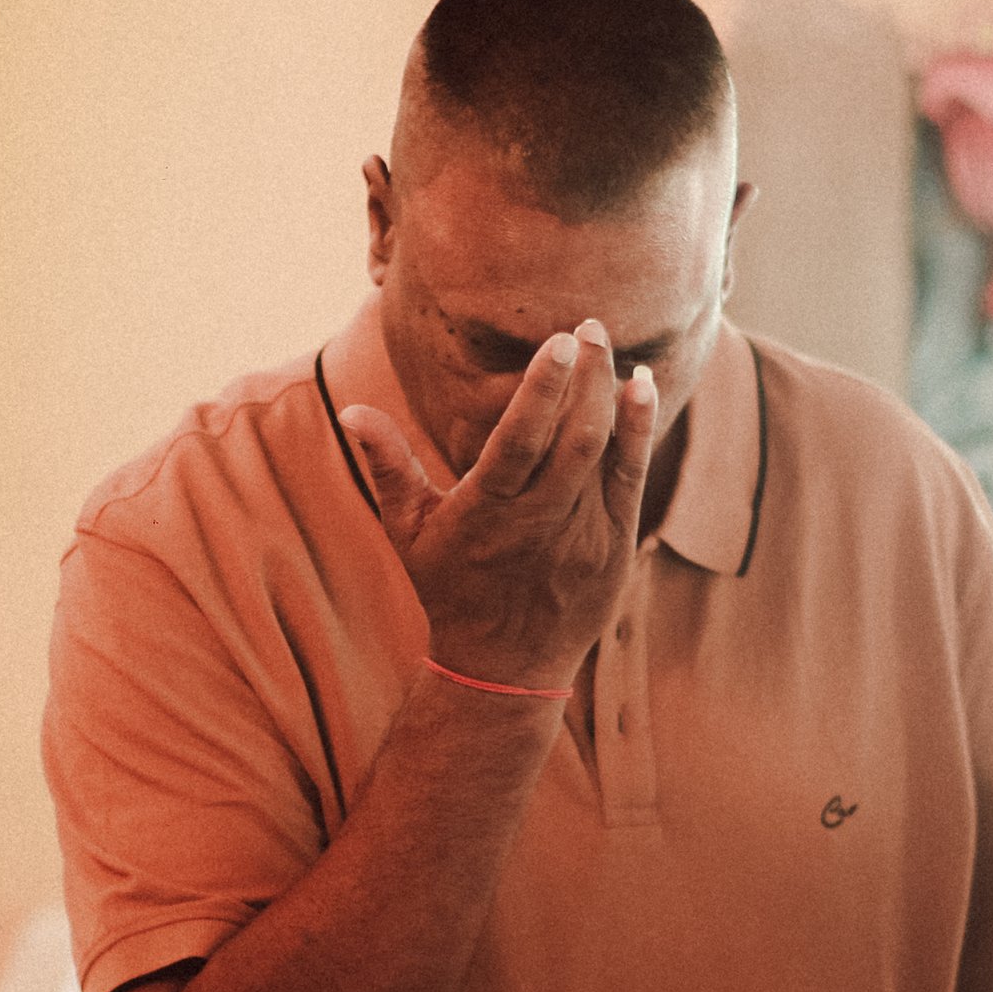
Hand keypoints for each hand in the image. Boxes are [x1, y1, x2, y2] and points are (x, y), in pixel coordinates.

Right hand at [342, 322, 655, 689]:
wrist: (503, 666)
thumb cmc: (450, 589)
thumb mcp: (408, 533)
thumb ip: (388, 466)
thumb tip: (353, 411)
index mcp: (486, 514)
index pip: (519, 443)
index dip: (542, 391)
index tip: (559, 341)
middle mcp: (538, 523)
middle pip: (571, 439)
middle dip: (585, 377)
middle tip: (589, 325)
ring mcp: (582, 535)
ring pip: (604, 453)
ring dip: (611, 394)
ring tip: (609, 344)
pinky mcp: (614, 545)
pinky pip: (630, 476)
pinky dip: (637, 430)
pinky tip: (639, 389)